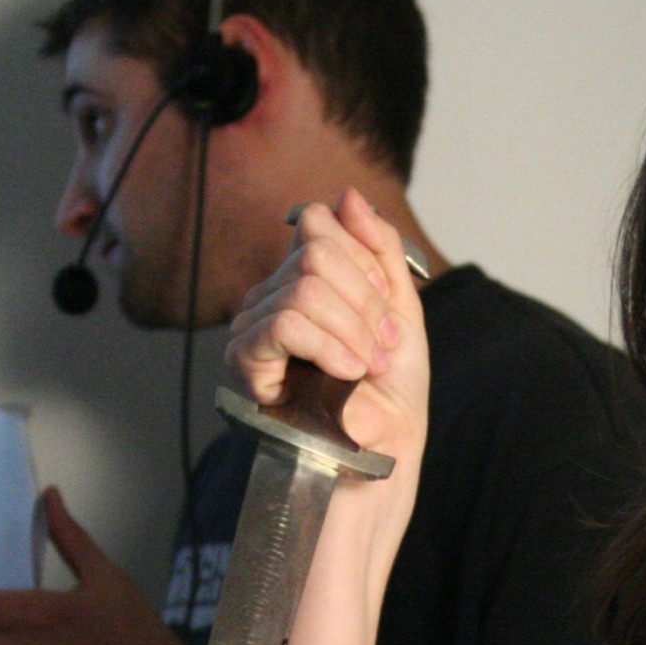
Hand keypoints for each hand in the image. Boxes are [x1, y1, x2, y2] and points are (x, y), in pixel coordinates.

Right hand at [229, 189, 428, 451]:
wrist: (386, 449)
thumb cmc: (391, 389)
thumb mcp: (399, 307)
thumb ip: (378, 248)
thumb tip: (349, 195)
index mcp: (304, 279)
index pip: (317, 224)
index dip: (363, 261)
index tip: (387, 311)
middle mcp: (271, 296)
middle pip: (314, 252)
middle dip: (365, 302)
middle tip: (381, 348)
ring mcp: (253, 327)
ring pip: (304, 288)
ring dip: (353, 331)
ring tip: (366, 369)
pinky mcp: (245, 362)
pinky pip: (284, 323)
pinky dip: (328, 346)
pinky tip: (346, 373)